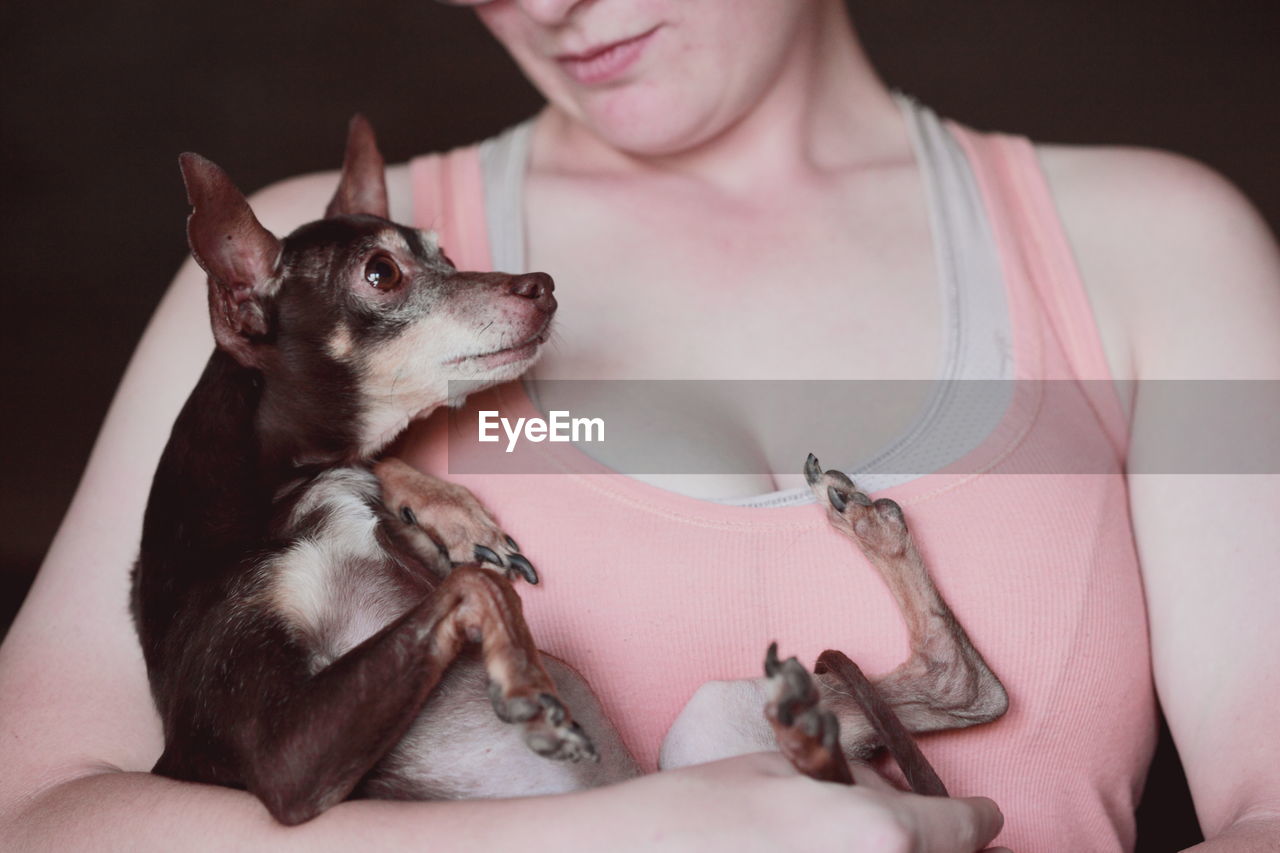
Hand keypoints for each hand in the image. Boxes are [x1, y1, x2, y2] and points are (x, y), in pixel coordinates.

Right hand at [598, 752, 1006, 852]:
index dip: (978, 819)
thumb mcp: (782, 772)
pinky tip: (827, 851)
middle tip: (937, 833)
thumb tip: (887, 792)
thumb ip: (850, 783)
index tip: (984, 818)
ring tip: (860, 838)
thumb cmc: (701, 810)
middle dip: (944, 847)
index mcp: (882, 835)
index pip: (967, 830)